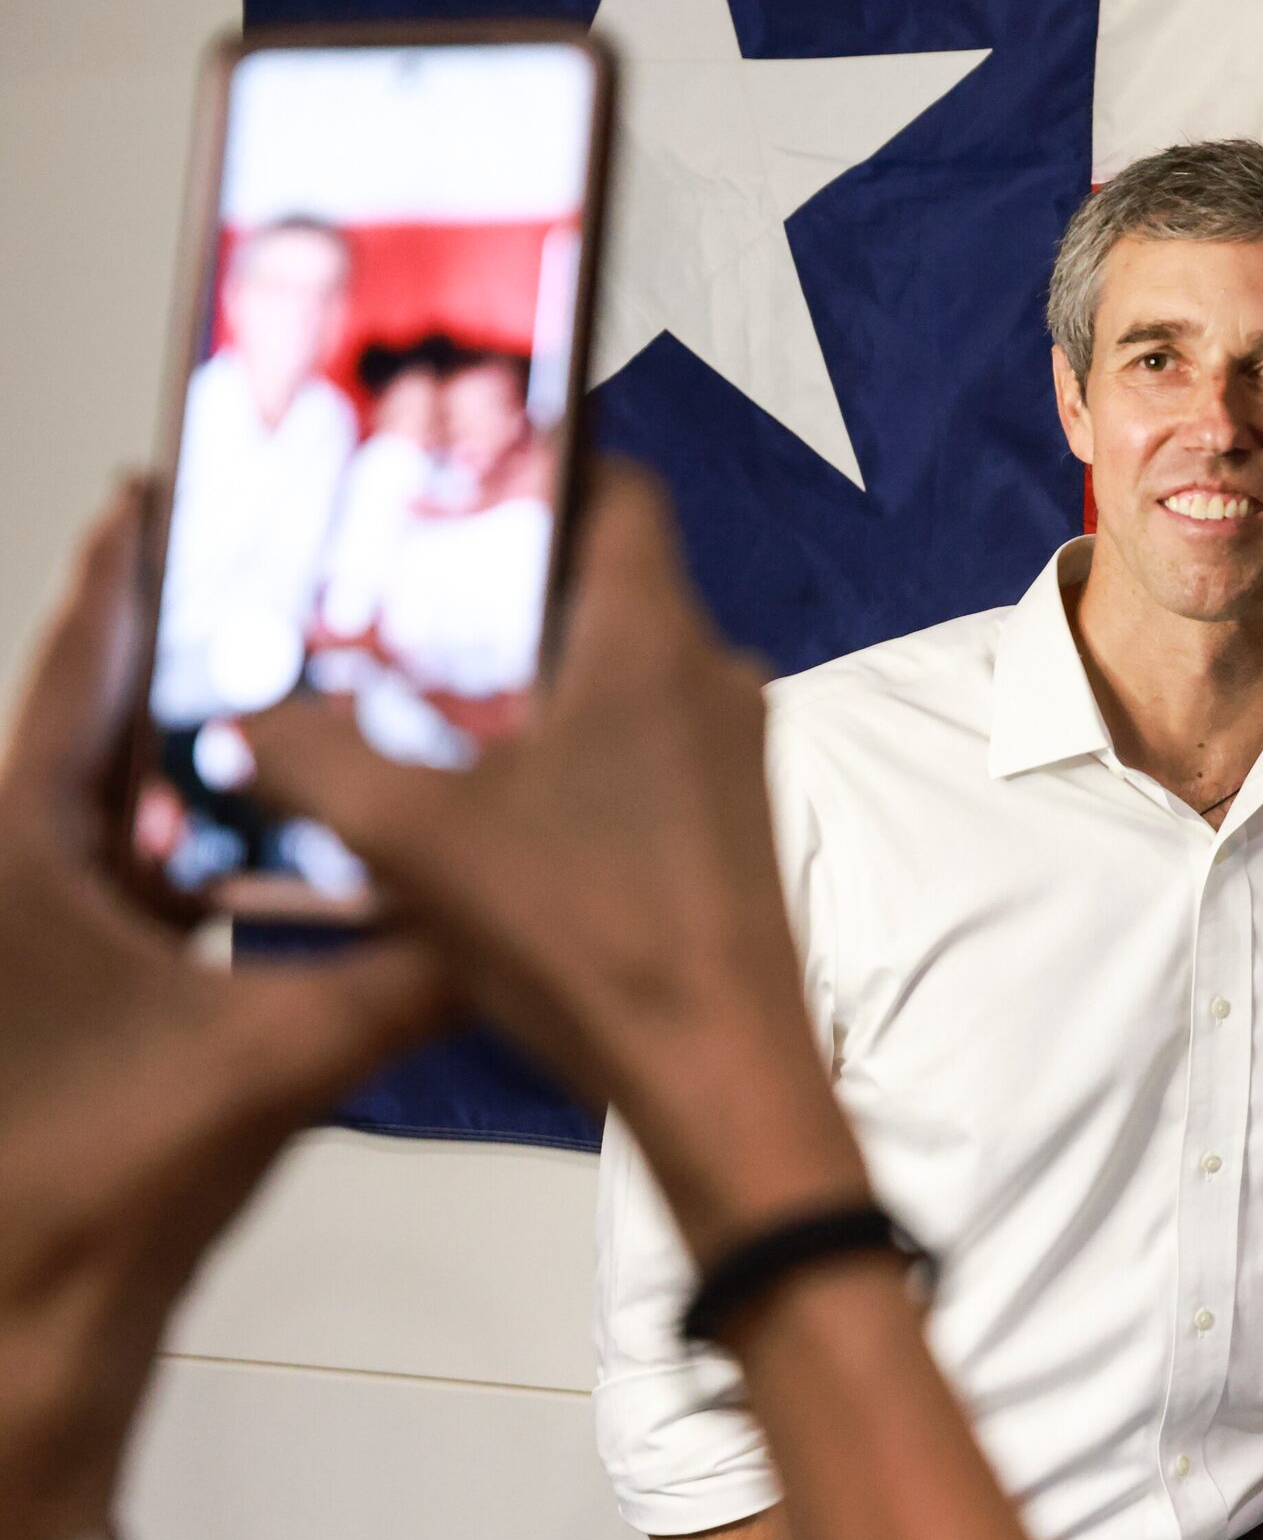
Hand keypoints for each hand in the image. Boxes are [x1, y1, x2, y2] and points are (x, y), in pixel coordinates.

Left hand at [0, 482, 443, 1539]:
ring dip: (224, 754)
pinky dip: (229, 849)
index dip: (129, 573)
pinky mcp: (88, 990)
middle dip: (203, 650)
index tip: (174, 482)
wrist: (31, 1317)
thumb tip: (533, 924)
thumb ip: (409, 980)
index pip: (82, 669)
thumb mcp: (277, 1055)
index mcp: (26, 846)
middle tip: (296, 575)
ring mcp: (50, 932)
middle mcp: (27, 869)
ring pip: (142, 805)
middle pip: (119, 723)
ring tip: (327, 687)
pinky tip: (318, 840)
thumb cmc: (109, 1168)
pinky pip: (164, 881)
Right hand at [246, 463, 867, 1258]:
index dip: (544, 467)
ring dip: (535, 683)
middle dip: (507, 590)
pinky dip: (573, 753)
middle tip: (407, 605)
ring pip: (622, 674)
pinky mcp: (728, 824)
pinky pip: (644, 750)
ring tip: (432, 711)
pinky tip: (495, 808)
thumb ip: (316, 755)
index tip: (462, 477)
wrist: (721, 1071)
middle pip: (606, 585)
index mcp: (652, 640)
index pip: (621, 491)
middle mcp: (712, 678)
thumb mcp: (414, 837)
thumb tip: (253, 716)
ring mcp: (732, 755)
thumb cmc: (602, 942)